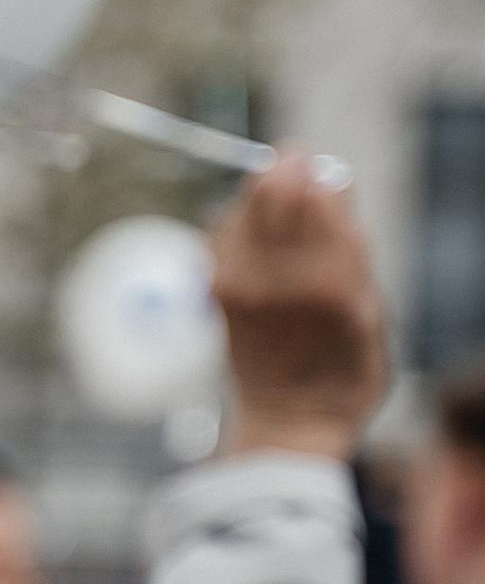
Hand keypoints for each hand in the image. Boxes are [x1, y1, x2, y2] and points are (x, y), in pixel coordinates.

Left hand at [212, 153, 391, 461]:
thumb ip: (352, 248)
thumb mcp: (370, 311)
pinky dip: (233, 226)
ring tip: (276, 211)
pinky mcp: (213, 292)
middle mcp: (278, 277)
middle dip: (281, 171)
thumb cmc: (342, 369)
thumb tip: (331, 182)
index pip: (312, 195)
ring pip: (240, 207)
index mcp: (329, 282)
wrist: (288, 422)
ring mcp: (239, 284)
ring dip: (256, 198)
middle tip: (290, 165)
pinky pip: (218, 234)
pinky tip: (252, 242)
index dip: (310, 169)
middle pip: (268, 191)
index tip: (310, 161)